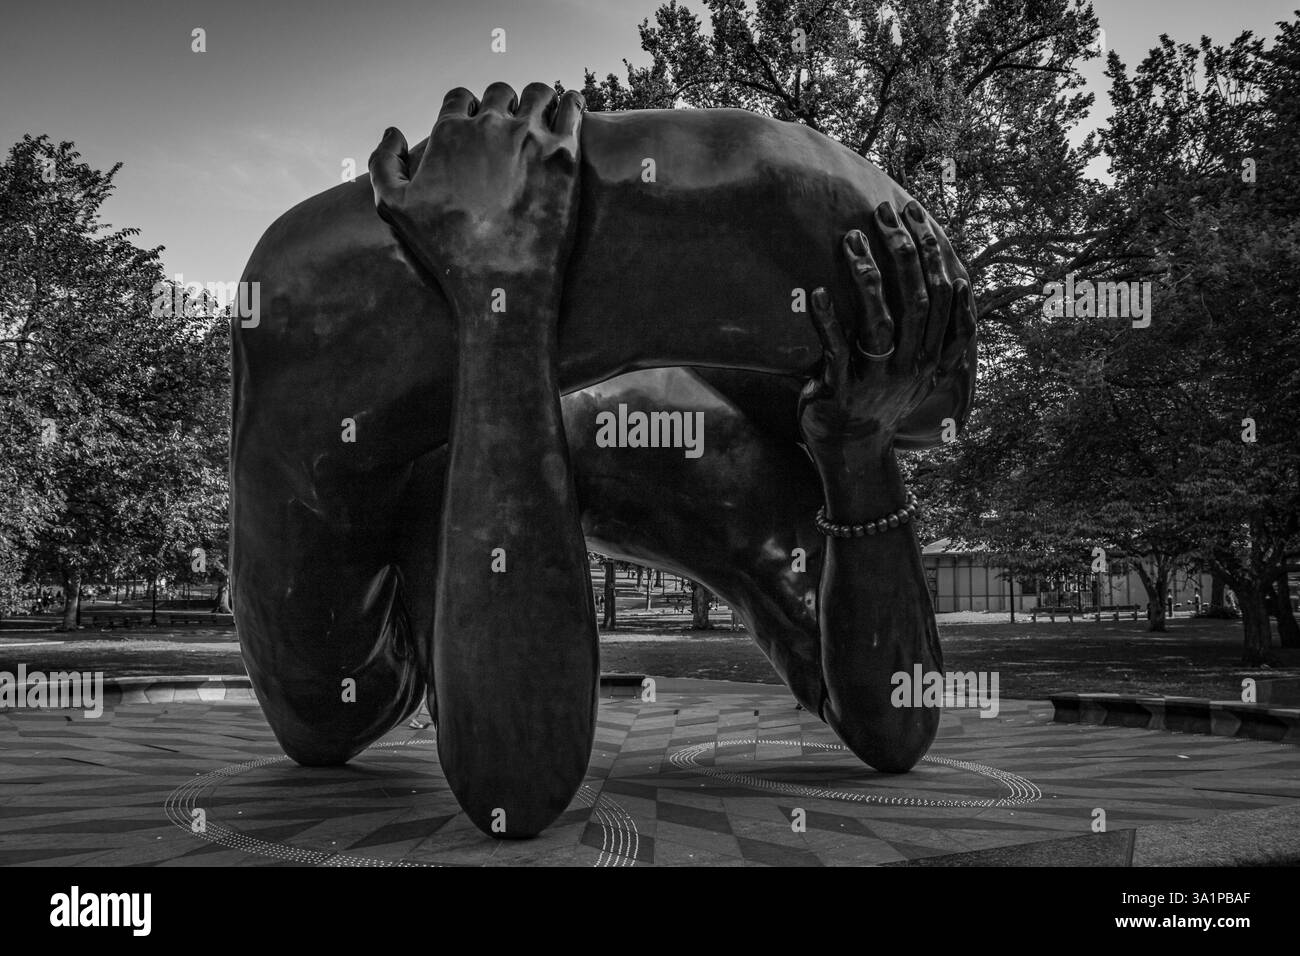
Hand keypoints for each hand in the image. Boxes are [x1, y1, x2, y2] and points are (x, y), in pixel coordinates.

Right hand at [368, 82, 584, 318]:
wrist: (501, 284)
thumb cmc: (448, 252)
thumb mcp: (394, 210)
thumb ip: (383, 165)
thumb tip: (392, 132)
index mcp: (450, 133)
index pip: (460, 98)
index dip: (467, 110)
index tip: (478, 125)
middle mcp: (489, 126)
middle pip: (500, 92)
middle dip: (504, 105)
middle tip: (512, 127)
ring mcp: (529, 137)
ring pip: (538, 92)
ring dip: (539, 100)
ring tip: (543, 118)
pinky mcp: (564, 154)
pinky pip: (572, 107)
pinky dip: (572, 103)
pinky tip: (572, 111)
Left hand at [797, 200, 975, 458]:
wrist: (854, 454)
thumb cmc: (878, 400)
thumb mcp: (918, 370)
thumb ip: (930, 332)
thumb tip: (941, 278)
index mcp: (935, 357)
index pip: (947, 294)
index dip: (934, 250)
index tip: (916, 214)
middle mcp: (914, 366)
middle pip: (919, 298)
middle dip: (904, 249)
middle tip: (883, 211)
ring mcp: (881, 380)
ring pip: (883, 320)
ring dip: (867, 275)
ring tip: (850, 238)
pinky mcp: (845, 392)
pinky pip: (838, 350)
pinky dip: (827, 321)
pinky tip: (816, 293)